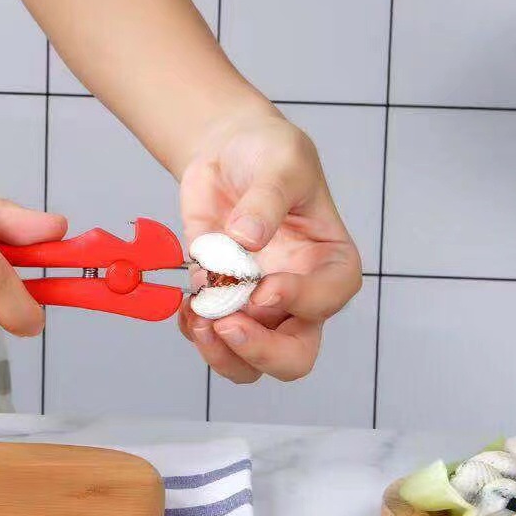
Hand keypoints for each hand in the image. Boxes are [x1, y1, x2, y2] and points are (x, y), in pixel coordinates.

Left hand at [178, 112, 361, 382]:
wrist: (228, 152)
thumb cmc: (269, 154)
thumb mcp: (280, 162)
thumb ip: (266, 200)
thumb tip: (245, 239)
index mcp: (329, 261)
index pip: (330, 299)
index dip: (300, 302)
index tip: (265, 287)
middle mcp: (298, 294)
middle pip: (296, 355)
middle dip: (262, 351)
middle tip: (228, 323)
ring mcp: (258, 305)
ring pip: (251, 363)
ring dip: (222, 354)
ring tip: (199, 318)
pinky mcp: (220, 301)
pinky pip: (211, 339)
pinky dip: (194, 332)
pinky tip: (185, 306)